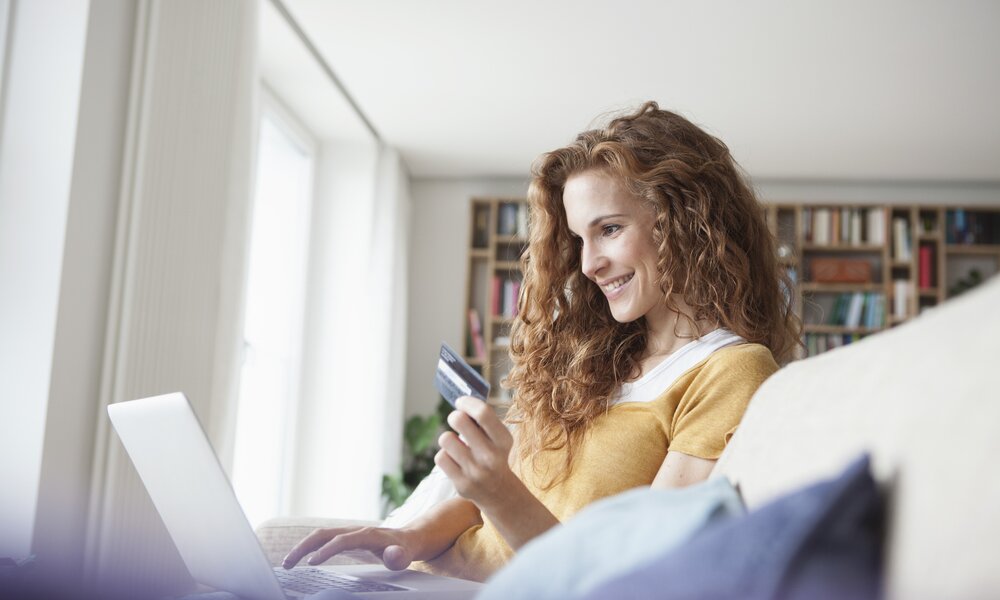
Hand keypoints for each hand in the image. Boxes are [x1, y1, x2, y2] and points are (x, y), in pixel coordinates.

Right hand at [282, 526, 415, 570]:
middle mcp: (354, 531)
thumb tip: (394, 556)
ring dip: (301, 547)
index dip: (327, 550)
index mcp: (367, 535)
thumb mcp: (406, 555)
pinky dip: (307, 548)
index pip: (342, 541)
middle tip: (287, 563)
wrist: (406, 539)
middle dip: (303, 547)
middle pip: (323, 534)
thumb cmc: (404, 549)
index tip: (311, 563)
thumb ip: (399, 556)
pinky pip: (322, 541)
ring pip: (319, 536)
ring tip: (286, 563)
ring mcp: (347, 533)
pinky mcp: (344, 538)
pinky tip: (298, 560)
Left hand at [435, 396, 515, 510]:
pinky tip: (455, 460)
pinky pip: (441, 457)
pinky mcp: (461, 484)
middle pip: (458, 420)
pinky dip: (445, 455)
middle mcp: (491, 456)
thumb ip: (484, 420)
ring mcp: (475, 471)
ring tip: (457, 445)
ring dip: (449, 439)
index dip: (467, 402)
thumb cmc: (494, 454)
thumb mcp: (499, 437)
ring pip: (445, 438)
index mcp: (503, 440)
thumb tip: (461, 401)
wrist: (499, 492)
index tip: (461, 402)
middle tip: (458, 421)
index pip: (482, 413)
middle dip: (455, 417)